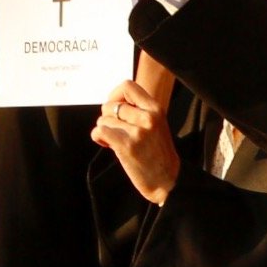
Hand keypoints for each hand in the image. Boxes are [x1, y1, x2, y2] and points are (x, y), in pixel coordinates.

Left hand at [91, 79, 181, 203]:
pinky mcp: (126, 145)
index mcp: (155, 109)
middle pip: (110, 105)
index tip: (115, 108)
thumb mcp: (156, 124)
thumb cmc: (158, 153)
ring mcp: (137, 131)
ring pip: (103, 120)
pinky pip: (100, 131)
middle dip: (107, 118)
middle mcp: (147, 117)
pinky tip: (107, 144)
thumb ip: (138, 111)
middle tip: (116, 130)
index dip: (115, 95)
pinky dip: (98, 137)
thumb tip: (112, 103)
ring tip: (115, 141)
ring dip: (104, 130)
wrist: (168, 180)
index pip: (127, 86)